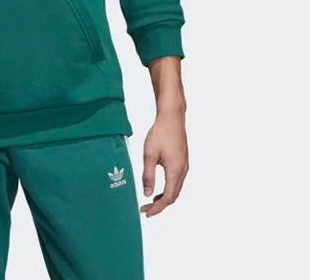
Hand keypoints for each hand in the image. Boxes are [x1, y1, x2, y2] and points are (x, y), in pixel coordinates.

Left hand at [140, 56, 187, 216]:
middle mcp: (183, 171)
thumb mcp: (149, 155)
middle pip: (173, 196)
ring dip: (164, 197)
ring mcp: (184, 166)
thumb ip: (148, 175)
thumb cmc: (160, 133)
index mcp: (175, 171)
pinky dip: (168, 188)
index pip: (168, 198)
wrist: (172, 118)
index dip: (157, 208)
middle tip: (145, 209)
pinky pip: (177, 181)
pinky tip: (158, 187)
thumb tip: (147, 194)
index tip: (146, 212)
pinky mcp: (182, 161)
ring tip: (150, 201)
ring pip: (176, 189)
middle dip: (160, 205)